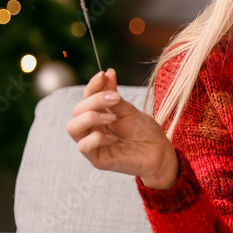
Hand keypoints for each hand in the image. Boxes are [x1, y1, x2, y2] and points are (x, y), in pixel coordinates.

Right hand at [67, 68, 178, 188]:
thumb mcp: (129, 109)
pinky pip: (84, 146)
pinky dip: (97, 138)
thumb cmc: (144, 131)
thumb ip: (114, 95)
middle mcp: (92, 129)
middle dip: (94, 101)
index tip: (103, 75)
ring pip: (73, 127)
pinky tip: (114, 137)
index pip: (85, 98)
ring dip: (91, 117)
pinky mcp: (97, 159)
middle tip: (116, 99)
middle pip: (76, 111)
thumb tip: (107, 73)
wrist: (160, 151)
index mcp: (98, 115)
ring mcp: (93, 145)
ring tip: (112, 117)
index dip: (92, 86)